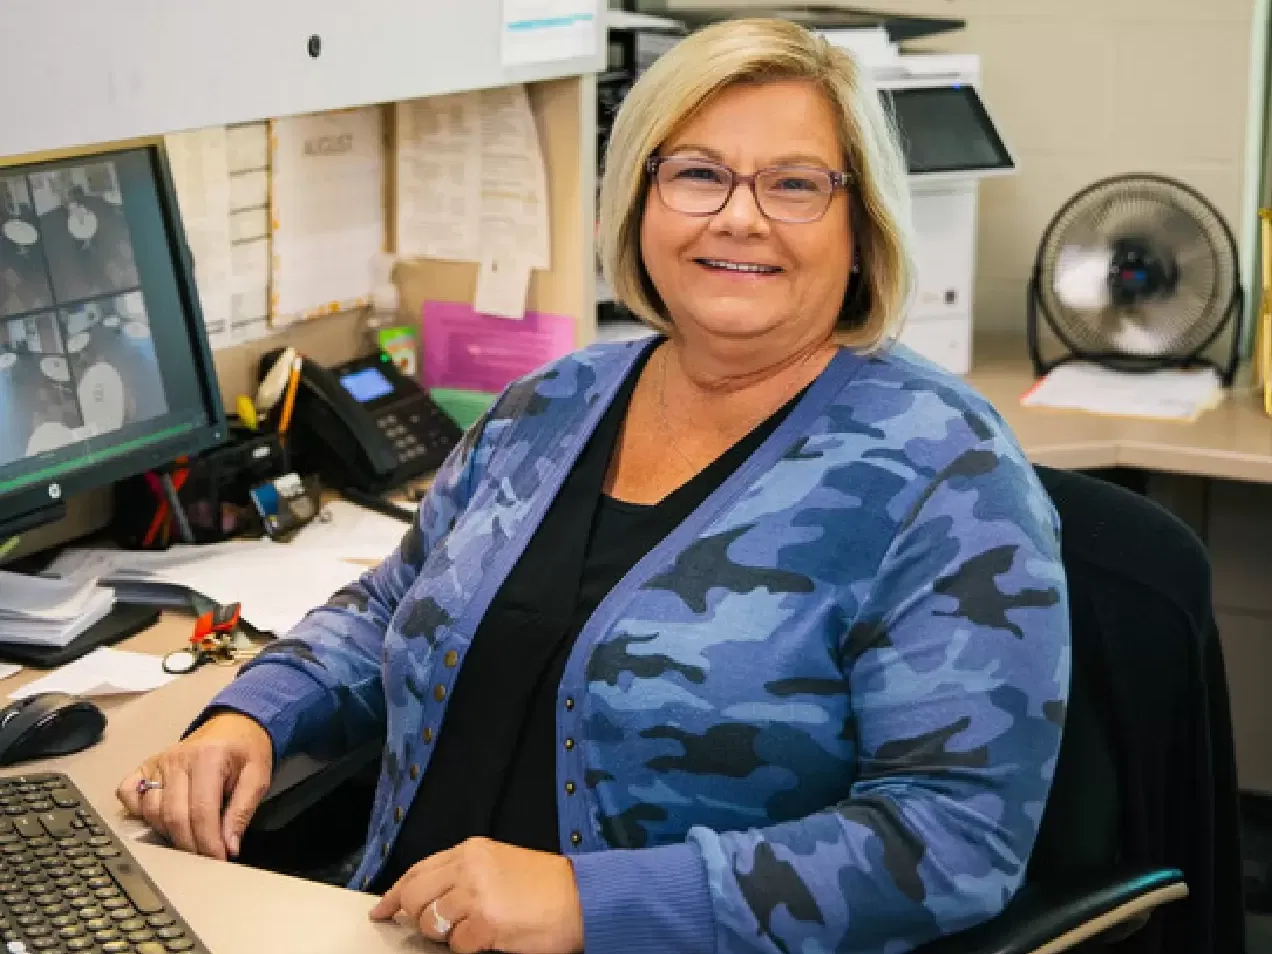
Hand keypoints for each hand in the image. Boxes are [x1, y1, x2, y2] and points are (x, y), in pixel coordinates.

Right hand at [116, 711, 272, 860]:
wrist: (235, 724)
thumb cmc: (247, 750)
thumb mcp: (258, 777)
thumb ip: (242, 812)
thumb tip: (229, 847)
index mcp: (207, 758)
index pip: (201, 812)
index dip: (208, 842)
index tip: (218, 859)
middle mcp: (177, 759)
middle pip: (173, 816)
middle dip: (190, 845)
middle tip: (206, 857)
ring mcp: (158, 762)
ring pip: (151, 811)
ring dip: (168, 833)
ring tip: (190, 839)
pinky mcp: (146, 766)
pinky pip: (128, 793)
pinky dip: (138, 811)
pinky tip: (159, 819)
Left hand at [369, 837, 583, 953]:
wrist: (580, 899)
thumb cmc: (546, 886)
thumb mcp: (499, 864)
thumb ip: (463, 875)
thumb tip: (428, 900)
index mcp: (471, 850)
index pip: (418, 870)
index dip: (395, 894)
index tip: (382, 909)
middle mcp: (468, 868)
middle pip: (416, 897)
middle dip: (417, 919)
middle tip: (433, 930)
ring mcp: (475, 895)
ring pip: (431, 924)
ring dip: (445, 936)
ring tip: (472, 932)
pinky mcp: (485, 924)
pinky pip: (456, 946)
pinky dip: (467, 949)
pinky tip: (487, 940)